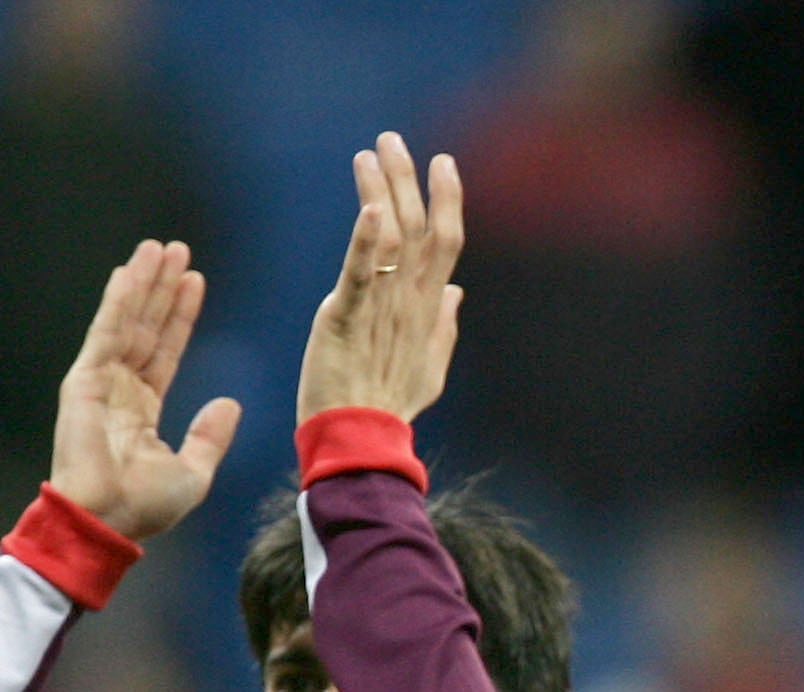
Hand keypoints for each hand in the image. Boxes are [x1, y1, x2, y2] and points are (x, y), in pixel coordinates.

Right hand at [50, 240, 240, 542]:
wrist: (109, 521)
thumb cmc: (145, 507)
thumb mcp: (194, 471)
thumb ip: (210, 435)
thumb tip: (231, 403)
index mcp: (142, 409)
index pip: (166, 351)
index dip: (181, 316)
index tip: (195, 282)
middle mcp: (120, 389)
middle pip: (147, 327)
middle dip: (162, 288)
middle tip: (178, 249)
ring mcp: (99, 382)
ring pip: (128, 321)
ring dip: (143, 283)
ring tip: (158, 248)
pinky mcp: (84, 380)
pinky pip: (106, 332)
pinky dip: (118, 301)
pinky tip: (129, 272)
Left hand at [297, 132, 462, 424]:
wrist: (361, 440)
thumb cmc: (390, 407)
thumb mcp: (428, 367)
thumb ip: (444, 326)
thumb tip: (457, 292)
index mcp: (427, 310)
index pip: (444, 244)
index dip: (447, 201)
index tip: (443, 163)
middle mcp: (410, 302)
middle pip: (419, 230)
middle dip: (410, 181)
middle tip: (394, 139)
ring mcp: (382, 309)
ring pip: (390, 240)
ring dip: (382, 193)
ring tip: (370, 154)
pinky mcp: (347, 318)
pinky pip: (360, 274)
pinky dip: (365, 241)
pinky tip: (369, 209)